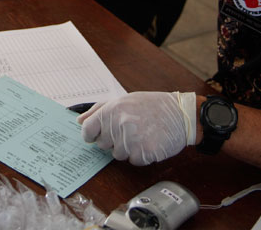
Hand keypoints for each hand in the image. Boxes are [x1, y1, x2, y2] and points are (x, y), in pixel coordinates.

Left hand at [78, 91, 195, 164]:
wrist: (181, 114)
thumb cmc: (152, 106)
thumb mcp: (124, 100)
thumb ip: (99, 110)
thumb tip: (79, 121)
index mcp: (112, 109)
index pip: (88, 129)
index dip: (91, 134)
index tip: (96, 135)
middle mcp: (119, 124)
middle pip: (103, 144)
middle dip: (113, 140)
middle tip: (130, 129)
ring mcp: (132, 140)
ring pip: (118, 155)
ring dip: (128, 148)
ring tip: (141, 134)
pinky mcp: (144, 153)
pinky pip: (133, 161)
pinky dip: (140, 155)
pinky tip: (149, 142)